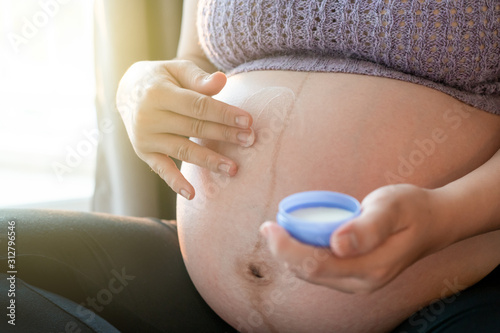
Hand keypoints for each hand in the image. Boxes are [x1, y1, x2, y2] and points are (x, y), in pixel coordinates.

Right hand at [116, 60, 254, 198]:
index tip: (247, 121)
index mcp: (158, 92)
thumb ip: (198, 78)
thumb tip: (222, 80)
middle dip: (224, 135)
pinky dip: (175, 183)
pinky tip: (192, 194)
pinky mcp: (143, 152)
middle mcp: (148, 116)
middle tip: (249, 141)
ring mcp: (145, 137)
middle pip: (194, 128)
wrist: (127, 91)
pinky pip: (161, 169)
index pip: (198, 105)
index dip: (223, 114)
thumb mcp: (176, 70)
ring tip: (233, 168)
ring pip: (183, 150)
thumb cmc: (161, 78)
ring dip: (209, 160)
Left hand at [260, 184, 448, 292]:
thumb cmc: (411, 209)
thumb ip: (368, 227)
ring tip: (276, 232)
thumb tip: (338, 243)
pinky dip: (303, 256)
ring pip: (312, 275)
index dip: (286, 249)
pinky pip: (321, 271)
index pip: (316, 265)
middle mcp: (362, 282)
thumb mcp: (392, 208)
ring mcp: (359, 282)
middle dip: (282, 252)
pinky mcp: (355, 277)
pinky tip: (296, 239)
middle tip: (267, 227)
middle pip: (309, 273)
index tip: (270, 227)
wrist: (433, 223)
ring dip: (290, 256)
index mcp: (371, 267)